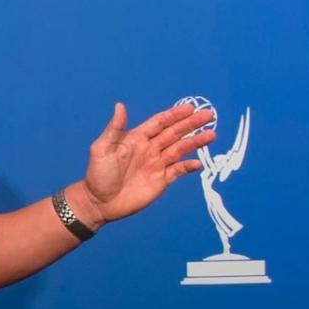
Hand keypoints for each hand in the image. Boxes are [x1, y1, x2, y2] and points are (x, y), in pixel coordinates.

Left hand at [81, 102, 215, 222]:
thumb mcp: (102, 149)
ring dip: (195, 142)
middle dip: (191, 124)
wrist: (99, 203)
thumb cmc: (98, 174)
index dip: (174, 115)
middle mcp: (150, 149)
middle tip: (208, 115)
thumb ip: (114, 129)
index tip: (190, 107)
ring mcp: (157, 164)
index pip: (159, 123)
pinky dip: (188, 166)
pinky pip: (178, 171)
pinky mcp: (162, 181)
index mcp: (136, 138)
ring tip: (211, 135)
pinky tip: (198, 162)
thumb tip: (120, 105)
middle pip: (174, 133)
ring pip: (180, 150)